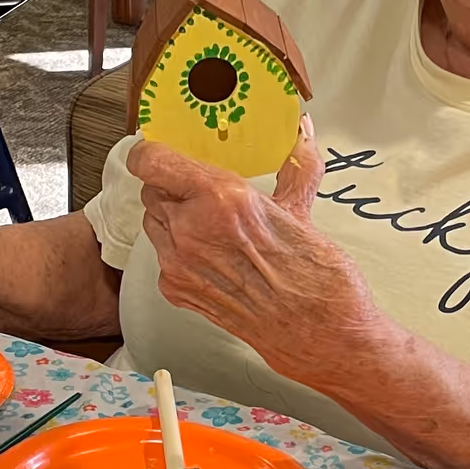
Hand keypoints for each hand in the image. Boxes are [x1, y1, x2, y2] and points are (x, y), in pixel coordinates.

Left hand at [129, 122, 378, 379]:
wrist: (318, 334)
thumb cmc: (314, 280)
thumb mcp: (302, 210)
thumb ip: (297, 165)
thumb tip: (302, 134)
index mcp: (221, 198)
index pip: (151, 162)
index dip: (151, 153)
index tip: (159, 151)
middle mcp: (192, 229)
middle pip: (151, 191)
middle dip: (173, 188)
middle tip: (201, 193)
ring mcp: (180, 264)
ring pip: (154, 223)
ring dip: (173, 219)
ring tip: (211, 228)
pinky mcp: (177, 291)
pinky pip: (162, 257)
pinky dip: (179, 253)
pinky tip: (214, 258)